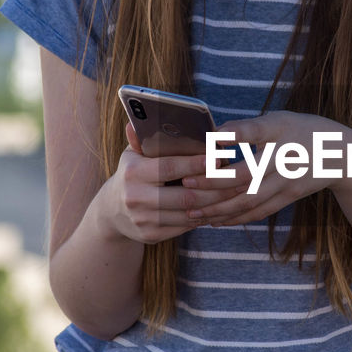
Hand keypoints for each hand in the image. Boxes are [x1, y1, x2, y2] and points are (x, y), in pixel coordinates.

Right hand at [103, 123, 252, 242]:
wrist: (111, 211)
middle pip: (186, 195)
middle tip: (240, 179)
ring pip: (189, 214)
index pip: (171, 167)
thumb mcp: (133, 154)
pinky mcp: (150, 236)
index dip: (199, 163)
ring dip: (216, 204)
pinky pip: (184, 226)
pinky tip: (219, 207)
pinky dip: (204, 217)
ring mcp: (142, 220)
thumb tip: (146, 116)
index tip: (222, 157)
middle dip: (217, 188)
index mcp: (132, 172)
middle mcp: (135, 198)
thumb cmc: (132, 173)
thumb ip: (144, 137)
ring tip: (235, 193)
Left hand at [181, 111, 351, 225]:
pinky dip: (235, 217)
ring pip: (248, 199)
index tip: (210, 139)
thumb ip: (248, 128)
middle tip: (185, 185)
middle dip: (212, 183)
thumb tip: (212, 137)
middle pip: (244, 175)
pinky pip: (258, 211)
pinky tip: (215, 220)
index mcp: (279, 130)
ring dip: (218, 207)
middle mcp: (283, 157)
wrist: (341, 155)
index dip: (232, 134)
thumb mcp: (279, 120)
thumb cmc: (301, 131)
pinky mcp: (288, 197)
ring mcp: (286, 181)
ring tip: (192, 210)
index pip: (254, 131)